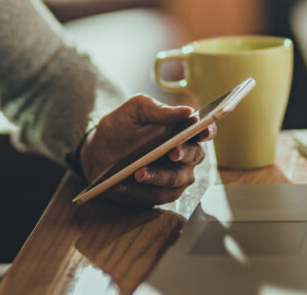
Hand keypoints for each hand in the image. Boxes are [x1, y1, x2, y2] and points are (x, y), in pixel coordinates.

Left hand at [79, 95, 216, 206]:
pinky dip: (140, 191)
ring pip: (177, 179)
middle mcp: (184, 154)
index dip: (208, 131)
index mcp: (182, 130)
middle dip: (184, 154)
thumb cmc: (121, 127)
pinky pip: (156, 196)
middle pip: (195, 155)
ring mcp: (175, 176)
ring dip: (158, 176)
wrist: (98, 153)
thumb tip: (187, 111)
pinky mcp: (160, 194)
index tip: (202, 131)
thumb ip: (159, 110)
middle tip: (171, 152)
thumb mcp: (135, 111)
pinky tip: (123, 184)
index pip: (205, 130)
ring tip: (138, 172)